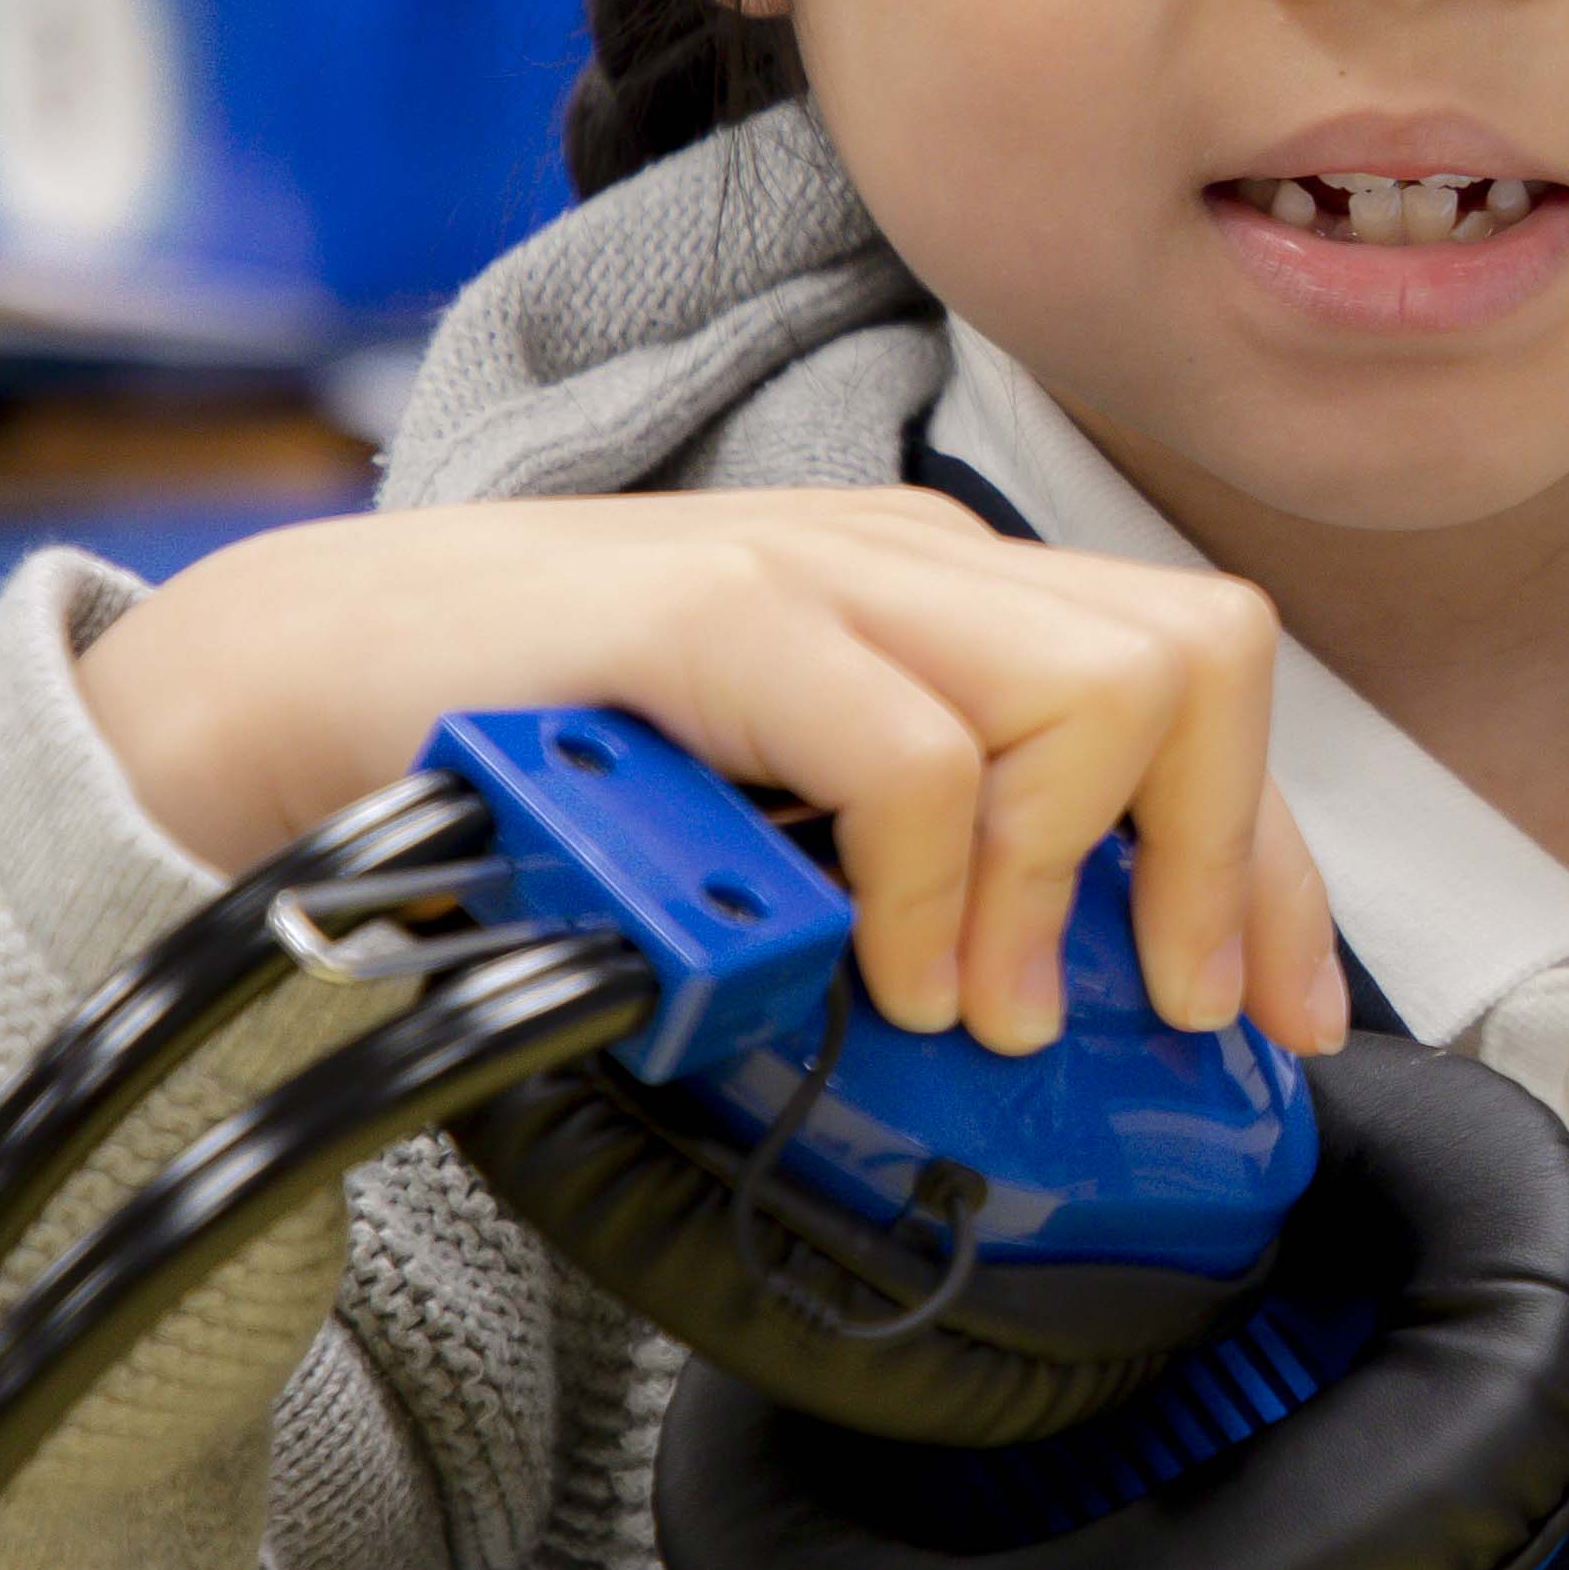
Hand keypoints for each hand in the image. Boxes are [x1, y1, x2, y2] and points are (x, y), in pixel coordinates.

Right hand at [76, 490, 1341, 1059]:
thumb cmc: (533, 767)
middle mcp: (905, 560)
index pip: (1200, 677)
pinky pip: (917, 746)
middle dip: (1225, 859)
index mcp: (940, 596)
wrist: (288, 697)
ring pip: (1099, 684)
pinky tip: (887, 971)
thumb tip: (1052, 997)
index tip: (1280, 1010)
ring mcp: (811, 574)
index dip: (1278, 855)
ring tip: (983, 999)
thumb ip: (912, 863)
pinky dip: (936, 883)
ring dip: (1069, 878)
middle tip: (1153, 1005)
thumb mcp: (779, 816)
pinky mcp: (709, 618)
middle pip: (1198, 657)